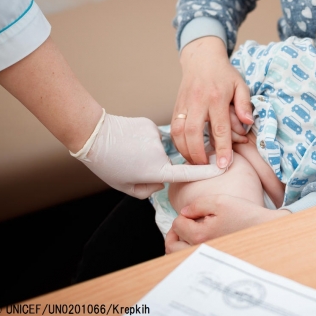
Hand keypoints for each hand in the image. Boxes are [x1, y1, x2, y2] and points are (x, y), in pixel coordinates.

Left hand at [71, 111, 225, 198]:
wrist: (93, 134)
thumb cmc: (107, 163)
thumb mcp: (126, 187)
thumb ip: (149, 189)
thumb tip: (162, 181)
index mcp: (155, 170)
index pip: (188, 173)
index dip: (206, 172)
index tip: (223, 168)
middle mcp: (161, 153)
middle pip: (167, 163)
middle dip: (155, 165)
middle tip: (131, 163)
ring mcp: (157, 137)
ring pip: (159, 149)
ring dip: (147, 151)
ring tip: (127, 151)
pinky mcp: (151, 125)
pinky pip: (153, 136)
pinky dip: (143, 140)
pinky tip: (128, 140)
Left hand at [165, 194, 290, 252]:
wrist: (263, 229)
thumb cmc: (244, 214)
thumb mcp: (220, 201)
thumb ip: (197, 204)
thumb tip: (184, 212)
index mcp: (200, 235)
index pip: (177, 225)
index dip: (183, 215)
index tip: (193, 212)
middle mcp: (201, 249)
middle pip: (172, 246)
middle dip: (173, 232)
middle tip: (182, 223)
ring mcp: (206, 256)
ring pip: (179, 256)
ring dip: (179, 243)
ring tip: (187, 232)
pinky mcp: (213, 259)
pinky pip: (192, 258)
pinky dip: (189, 249)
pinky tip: (199, 239)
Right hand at [171, 37, 252, 167]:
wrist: (202, 58)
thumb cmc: (224, 74)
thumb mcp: (240, 85)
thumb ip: (244, 104)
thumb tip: (248, 123)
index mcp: (217, 98)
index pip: (219, 128)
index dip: (222, 149)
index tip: (224, 165)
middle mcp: (198, 102)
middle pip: (193, 133)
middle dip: (198, 154)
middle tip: (206, 168)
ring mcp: (184, 104)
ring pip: (178, 132)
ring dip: (185, 151)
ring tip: (195, 163)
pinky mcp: (176, 106)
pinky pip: (173, 128)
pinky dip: (178, 143)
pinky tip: (186, 151)